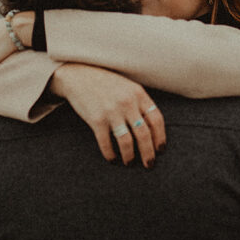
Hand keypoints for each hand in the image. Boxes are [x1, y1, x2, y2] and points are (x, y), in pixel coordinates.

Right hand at [51, 64, 165, 167]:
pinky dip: (110, 155)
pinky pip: (106, 143)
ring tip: (129, 163)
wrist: (79, 75)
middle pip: (144, 134)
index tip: (160, 150)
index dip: (160, 138)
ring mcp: (112, 111)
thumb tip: (153, 129)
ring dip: (130, 157)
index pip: (156, 120)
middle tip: (149, 164)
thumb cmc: (106, 83)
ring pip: (127, 142)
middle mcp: (127, 103)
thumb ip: (140, 104)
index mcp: (138, 94)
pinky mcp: (96, 119)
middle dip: (148, 153)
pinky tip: (112, 159)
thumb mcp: (128, 87)